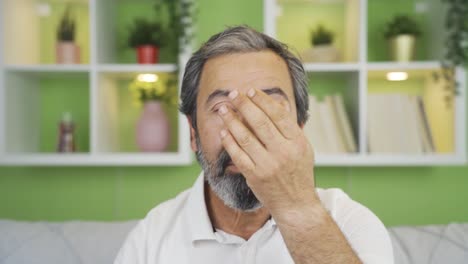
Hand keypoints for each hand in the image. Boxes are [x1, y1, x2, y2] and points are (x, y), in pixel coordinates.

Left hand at [217, 88, 317, 220]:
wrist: (296, 204)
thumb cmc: (299, 173)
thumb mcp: (303, 148)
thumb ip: (291, 127)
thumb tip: (278, 103)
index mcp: (297, 142)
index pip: (278, 115)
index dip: (262, 100)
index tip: (251, 91)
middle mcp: (283, 152)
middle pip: (260, 122)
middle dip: (244, 105)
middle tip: (233, 94)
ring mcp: (268, 165)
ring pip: (245, 137)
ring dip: (232, 121)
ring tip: (224, 109)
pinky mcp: (255, 176)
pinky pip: (238, 155)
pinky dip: (229, 142)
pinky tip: (223, 131)